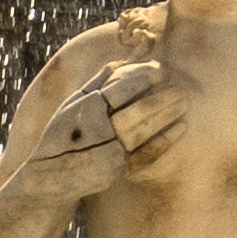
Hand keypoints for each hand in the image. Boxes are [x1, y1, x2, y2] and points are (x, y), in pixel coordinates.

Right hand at [37, 49, 176, 178]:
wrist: (52, 176)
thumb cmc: (63, 133)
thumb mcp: (72, 103)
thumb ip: (96, 82)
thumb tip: (119, 61)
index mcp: (85, 110)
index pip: (117, 91)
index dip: (140, 80)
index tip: (160, 70)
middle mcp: (96, 131)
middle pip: (134, 111)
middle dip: (160, 98)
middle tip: (181, 88)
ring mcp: (107, 152)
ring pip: (143, 132)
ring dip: (166, 116)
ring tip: (184, 102)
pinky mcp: (117, 170)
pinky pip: (145, 155)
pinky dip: (164, 140)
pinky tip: (180, 128)